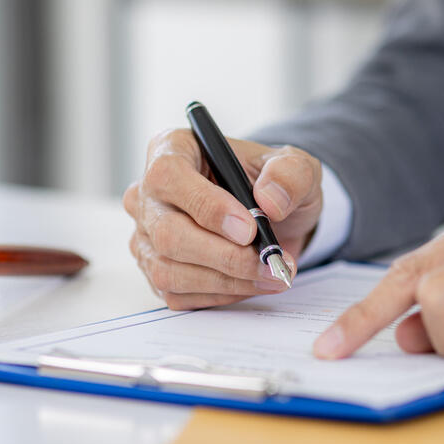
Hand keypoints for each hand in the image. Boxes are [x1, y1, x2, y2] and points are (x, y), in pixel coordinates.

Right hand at [124, 129, 322, 308]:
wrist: (275, 217)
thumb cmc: (273, 184)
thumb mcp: (296, 166)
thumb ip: (290, 173)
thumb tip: (270, 200)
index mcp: (173, 149)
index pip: (169, 176)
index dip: (207, 206)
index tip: (249, 229)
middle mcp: (150, 192)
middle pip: (168, 232)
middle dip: (224, 255)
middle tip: (269, 262)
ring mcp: (147, 234)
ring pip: (169, 269)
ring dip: (226, 280)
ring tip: (271, 274)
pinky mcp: (155, 269)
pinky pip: (178, 293)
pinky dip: (220, 294)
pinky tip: (250, 283)